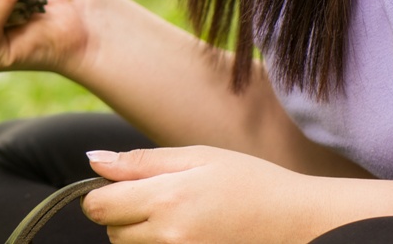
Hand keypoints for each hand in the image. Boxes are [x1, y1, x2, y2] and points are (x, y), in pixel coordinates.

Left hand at [81, 147, 319, 243]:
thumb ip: (142, 162)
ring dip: (140, 234)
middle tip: (160, 197)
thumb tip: (94, 161)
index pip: (98, 206)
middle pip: (111, 232)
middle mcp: (169, 238)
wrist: (298, 223)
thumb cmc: (250, 182)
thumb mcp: (198, 157)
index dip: (102, 193)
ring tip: (178, 216)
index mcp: (166, 200)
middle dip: (123, 214)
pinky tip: (188, 234)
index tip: (122, 184)